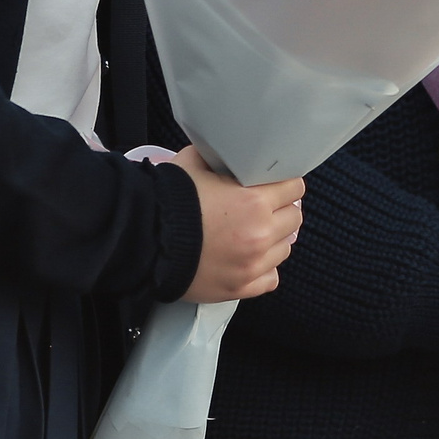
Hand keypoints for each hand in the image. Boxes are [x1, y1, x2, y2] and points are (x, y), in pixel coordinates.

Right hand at [173, 145, 301, 302]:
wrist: (144, 240)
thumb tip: (224, 152)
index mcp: (254, 202)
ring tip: (255, 232)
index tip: (277, 184)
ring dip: (275, 238)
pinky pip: (271, 278)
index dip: (285, 183)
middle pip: (294, 219)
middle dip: (282, 210)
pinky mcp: (241, 287)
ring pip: (285, 249)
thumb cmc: (169, 200)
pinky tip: (250, 258)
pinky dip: (265, 267)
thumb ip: (217, 157)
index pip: (294, 188)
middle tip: (265, 207)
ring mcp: (252, 265)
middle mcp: (260, 234)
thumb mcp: (193, 164)